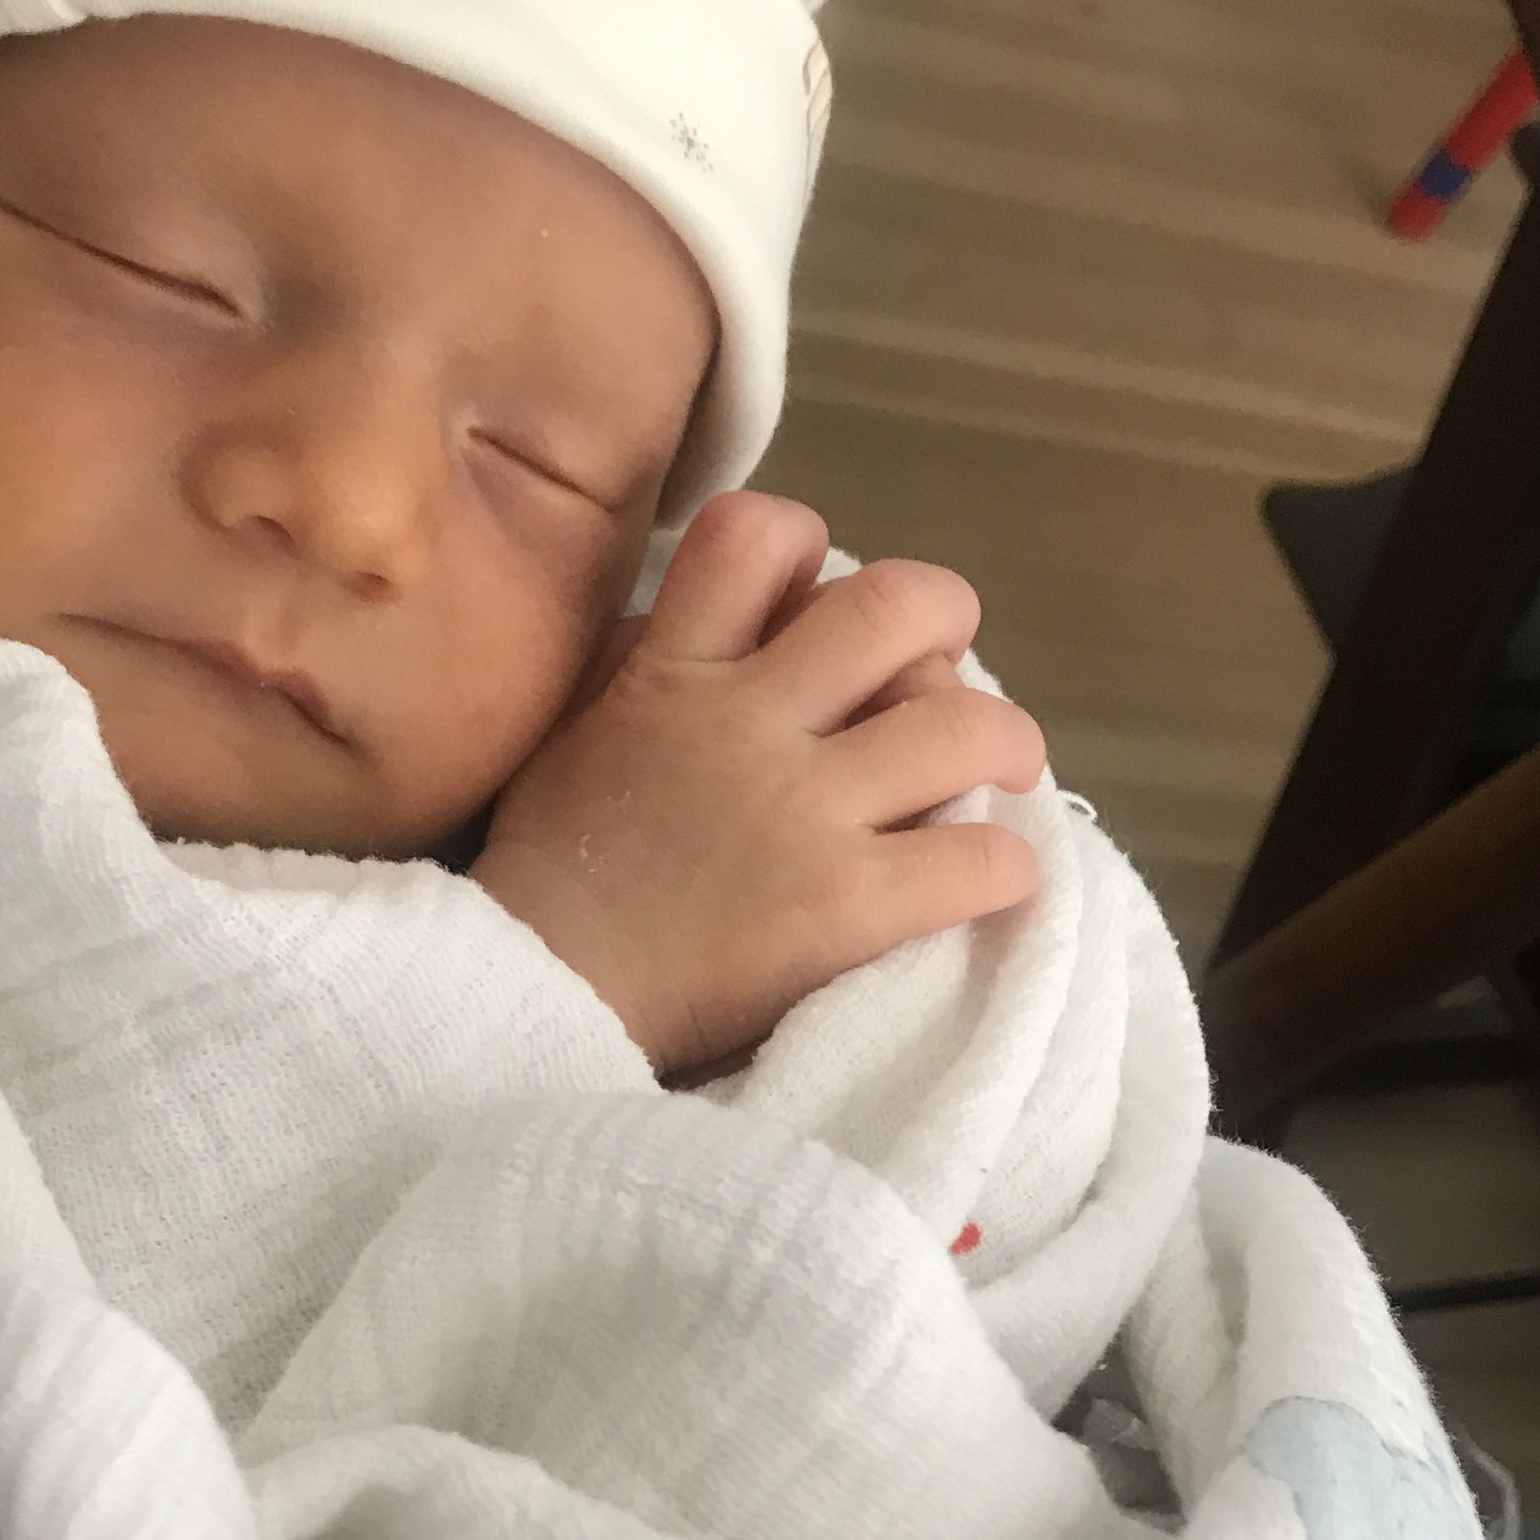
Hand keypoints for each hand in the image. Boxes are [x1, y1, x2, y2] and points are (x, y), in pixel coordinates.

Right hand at [472, 491, 1045, 1073]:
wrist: (532, 1002)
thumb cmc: (549, 878)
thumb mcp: (571, 730)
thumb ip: (642, 664)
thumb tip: (711, 618)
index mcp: (674, 670)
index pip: (758, 538)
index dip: (812, 552)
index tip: (816, 607)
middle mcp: (748, 720)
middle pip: (898, 606)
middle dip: (946, 624)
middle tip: (945, 676)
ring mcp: (804, 812)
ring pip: (966, 726)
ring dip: (1006, 745)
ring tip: (1002, 776)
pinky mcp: (846, 905)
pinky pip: (979, 858)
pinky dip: (1004, 866)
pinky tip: (987, 881)